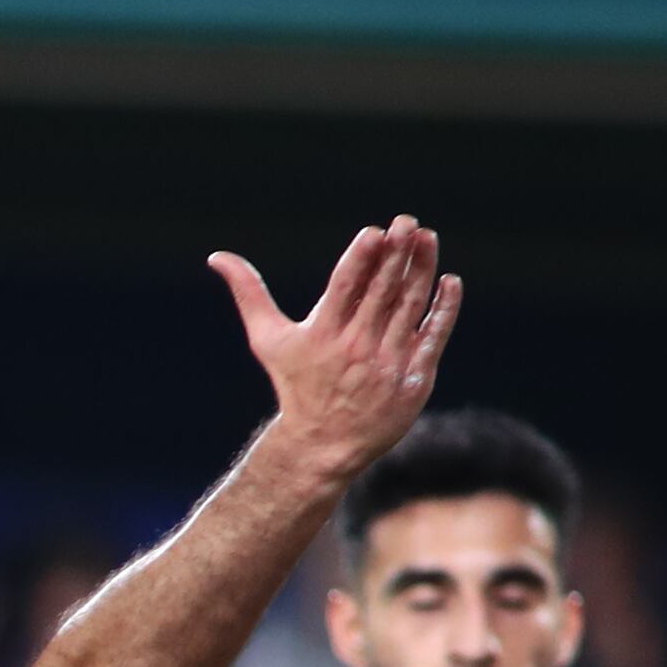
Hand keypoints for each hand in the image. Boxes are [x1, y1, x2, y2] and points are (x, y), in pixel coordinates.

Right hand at [213, 217, 460, 487]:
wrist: (322, 445)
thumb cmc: (296, 384)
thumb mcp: (267, 340)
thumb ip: (249, 294)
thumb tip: (217, 257)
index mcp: (322, 334)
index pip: (346, 287)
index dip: (362, 257)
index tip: (376, 231)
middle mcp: (356, 347)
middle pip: (382, 291)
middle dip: (396, 253)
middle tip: (408, 222)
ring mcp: (387, 362)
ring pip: (410, 306)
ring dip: (421, 269)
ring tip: (426, 238)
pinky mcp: (413, 377)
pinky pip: (433, 335)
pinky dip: (444, 308)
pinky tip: (448, 280)